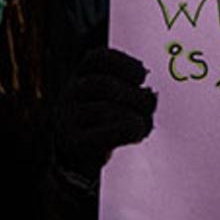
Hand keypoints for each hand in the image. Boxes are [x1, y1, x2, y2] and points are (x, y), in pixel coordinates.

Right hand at [51, 47, 157, 176]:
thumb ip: (132, 91)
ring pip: (104, 109)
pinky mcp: (73, 143)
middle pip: (103, 85)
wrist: (78, 161)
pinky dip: (125, 132)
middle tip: (150, 105)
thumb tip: (152, 97)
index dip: (124, 63)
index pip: (98, 58)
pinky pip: (102, 136)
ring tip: (143, 123)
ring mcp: (68, 118)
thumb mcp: (117, 100)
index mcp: (82, 75)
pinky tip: (135, 134)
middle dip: (135, 95)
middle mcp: (71, 93)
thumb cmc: (106, 124)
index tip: (143, 76)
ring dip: (131, 116)